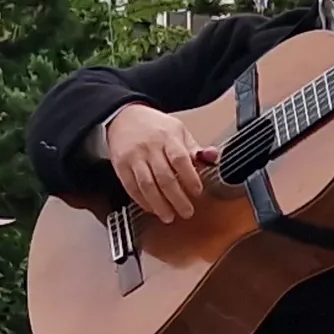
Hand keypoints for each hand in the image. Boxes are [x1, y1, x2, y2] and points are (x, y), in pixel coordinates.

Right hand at [99, 102, 216, 224]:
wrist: (124, 117)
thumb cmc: (154, 126)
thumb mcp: (178, 131)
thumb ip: (195, 149)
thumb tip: (212, 157)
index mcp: (168, 136)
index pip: (180, 159)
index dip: (190, 178)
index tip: (197, 192)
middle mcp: (150, 147)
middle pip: (164, 177)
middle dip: (177, 198)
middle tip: (187, 212)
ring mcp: (134, 157)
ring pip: (147, 185)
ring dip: (159, 204)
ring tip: (169, 216)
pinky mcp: (120, 166)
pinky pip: (131, 187)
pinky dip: (142, 201)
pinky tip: (152, 208)